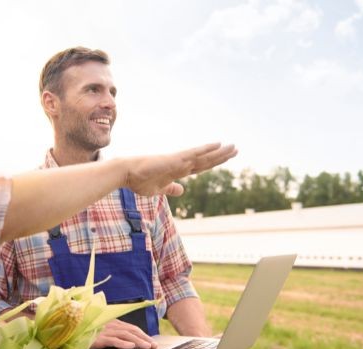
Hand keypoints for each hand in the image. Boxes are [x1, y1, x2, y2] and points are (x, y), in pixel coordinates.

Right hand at [89, 319, 158, 348]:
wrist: (75, 331)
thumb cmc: (90, 333)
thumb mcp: (105, 331)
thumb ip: (116, 333)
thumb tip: (130, 341)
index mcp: (114, 323)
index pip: (132, 328)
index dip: (143, 334)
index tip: (151, 341)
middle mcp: (112, 325)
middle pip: (132, 330)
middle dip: (144, 337)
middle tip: (153, 345)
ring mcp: (106, 331)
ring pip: (125, 335)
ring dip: (138, 341)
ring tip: (146, 346)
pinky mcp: (100, 338)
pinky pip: (114, 340)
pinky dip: (123, 343)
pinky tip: (130, 347)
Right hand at [123, 143, 237, 195]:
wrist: (126, 174)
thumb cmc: (139, 181)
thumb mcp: (159, 189)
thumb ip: (171, 189)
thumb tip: (182, 190)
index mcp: (178, 171)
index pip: (200, 167)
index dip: (213, 163)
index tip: (225, 158)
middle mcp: (180, 164)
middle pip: (205, 160)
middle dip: (221, 156)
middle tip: (236, 149)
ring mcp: (178, 161)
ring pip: (203, 156)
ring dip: (219, 152)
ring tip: (233, 147)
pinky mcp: (174, 159)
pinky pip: (193, 154)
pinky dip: (205, 149)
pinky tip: (216, 144)